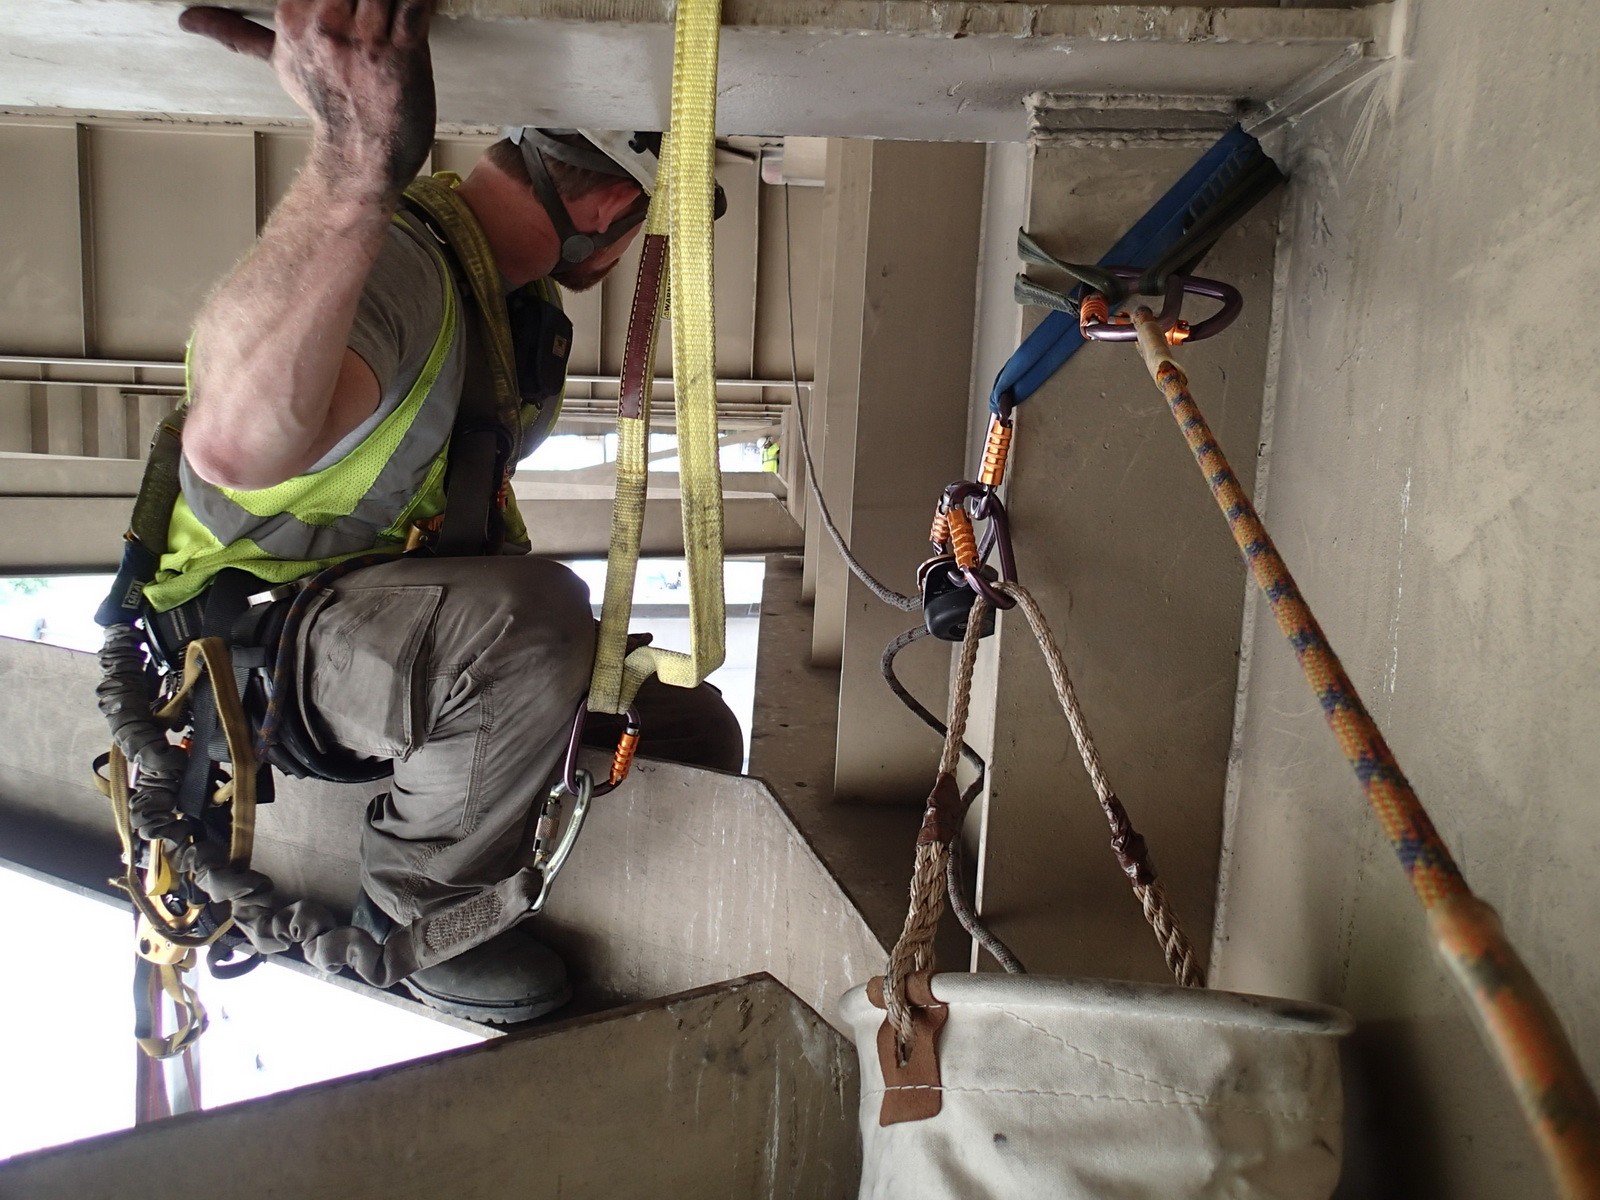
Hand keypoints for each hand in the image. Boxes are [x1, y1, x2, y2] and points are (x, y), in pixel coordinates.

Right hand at [180, 1, 436, 200]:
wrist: (361, 159)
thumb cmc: (328, 107)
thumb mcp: (279, 64)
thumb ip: (237, 33)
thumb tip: (184, 20)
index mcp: (293, 17)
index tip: (338, 4)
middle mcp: (323, 23)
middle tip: (370, 3)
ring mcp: (363, 38)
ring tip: (392, 5)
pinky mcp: (402, 52)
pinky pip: (416, 3)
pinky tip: (424, 2)